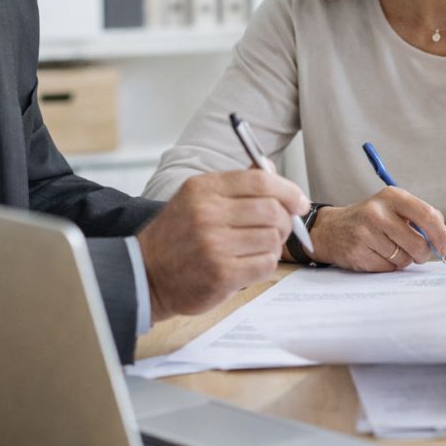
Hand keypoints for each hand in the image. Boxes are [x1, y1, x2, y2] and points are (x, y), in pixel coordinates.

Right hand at [137, 169, 309, 322]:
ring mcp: (214, 245)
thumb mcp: (198, 197)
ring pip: (272, 238)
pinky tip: (249, 263)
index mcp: (204, 188)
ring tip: (257, 247)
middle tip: (281, 227)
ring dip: (273, 244)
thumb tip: (273, 170)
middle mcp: (207, 213)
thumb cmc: (179, 233)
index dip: (288, 190)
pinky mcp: (221, 274)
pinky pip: (266, 263)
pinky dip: (265, 263)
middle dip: (285, 220)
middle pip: (272, 210)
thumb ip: (237, 183)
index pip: (260, 180)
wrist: (146, 273)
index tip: (299, 201)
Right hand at [308, 186, 445, 270]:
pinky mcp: (358, 252)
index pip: (427, 215)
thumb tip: (445, 236)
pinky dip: (388, 266)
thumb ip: (420, 217)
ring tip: (390, 249)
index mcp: (392, 196)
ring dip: (403, 260)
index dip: (441, 235)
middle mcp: (378, 212)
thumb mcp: (393, 207)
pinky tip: (377, 255)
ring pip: (404, 259)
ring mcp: (366, 232)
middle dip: (423, 254)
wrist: (330, 229)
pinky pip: (387, 268)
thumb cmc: (369, 219)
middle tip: (417, 253)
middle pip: (418, 243)